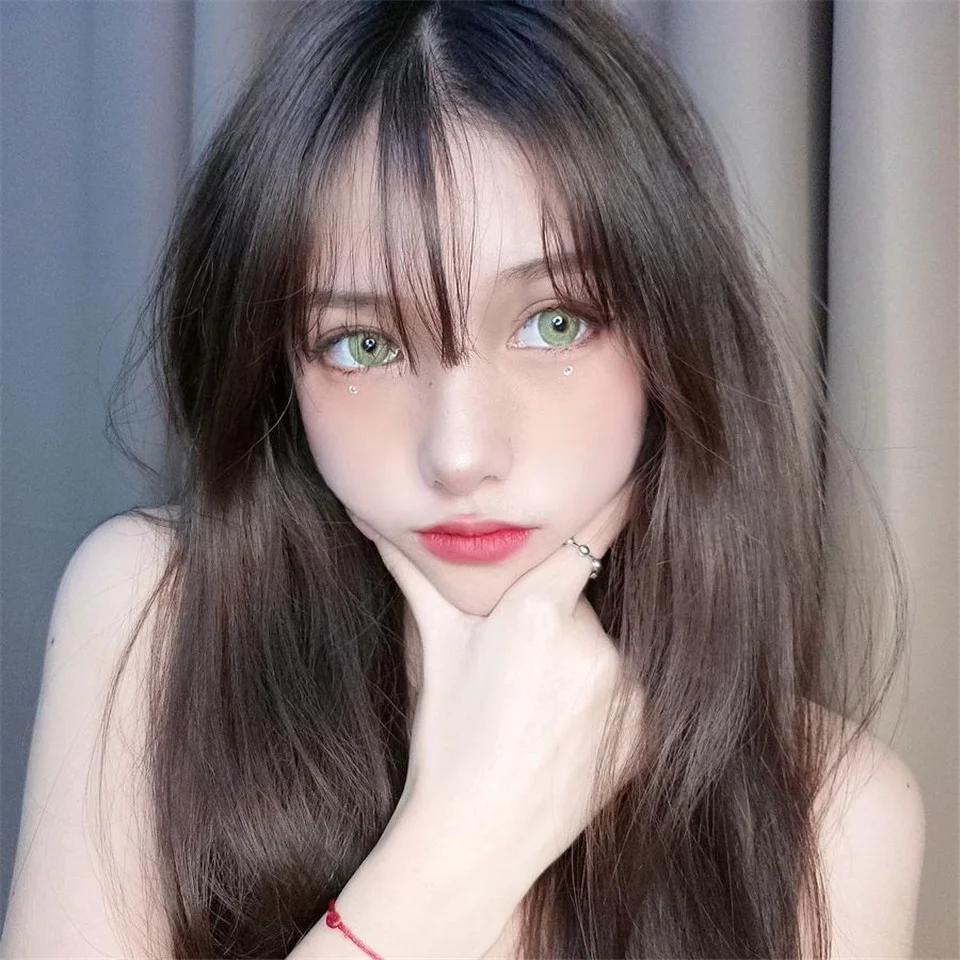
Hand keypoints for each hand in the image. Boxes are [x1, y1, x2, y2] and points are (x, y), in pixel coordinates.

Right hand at [355, 483, 642, 879]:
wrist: (477, 839)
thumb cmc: (446, 738)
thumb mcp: (433, 648)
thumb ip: (416, 576)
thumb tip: (372, 517)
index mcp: (537, 614)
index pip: (589, 536)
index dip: (611, 501)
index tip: (633, 472)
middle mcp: (591, 645)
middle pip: (584, 604)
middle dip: (559, 617)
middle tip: (523, 662)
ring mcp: (625, 692)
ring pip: (606, 648)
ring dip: (581, 661)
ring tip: (538, 708)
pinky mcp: (645, 731)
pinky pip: (629, 693)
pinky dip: (603, 701)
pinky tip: (563, 733)